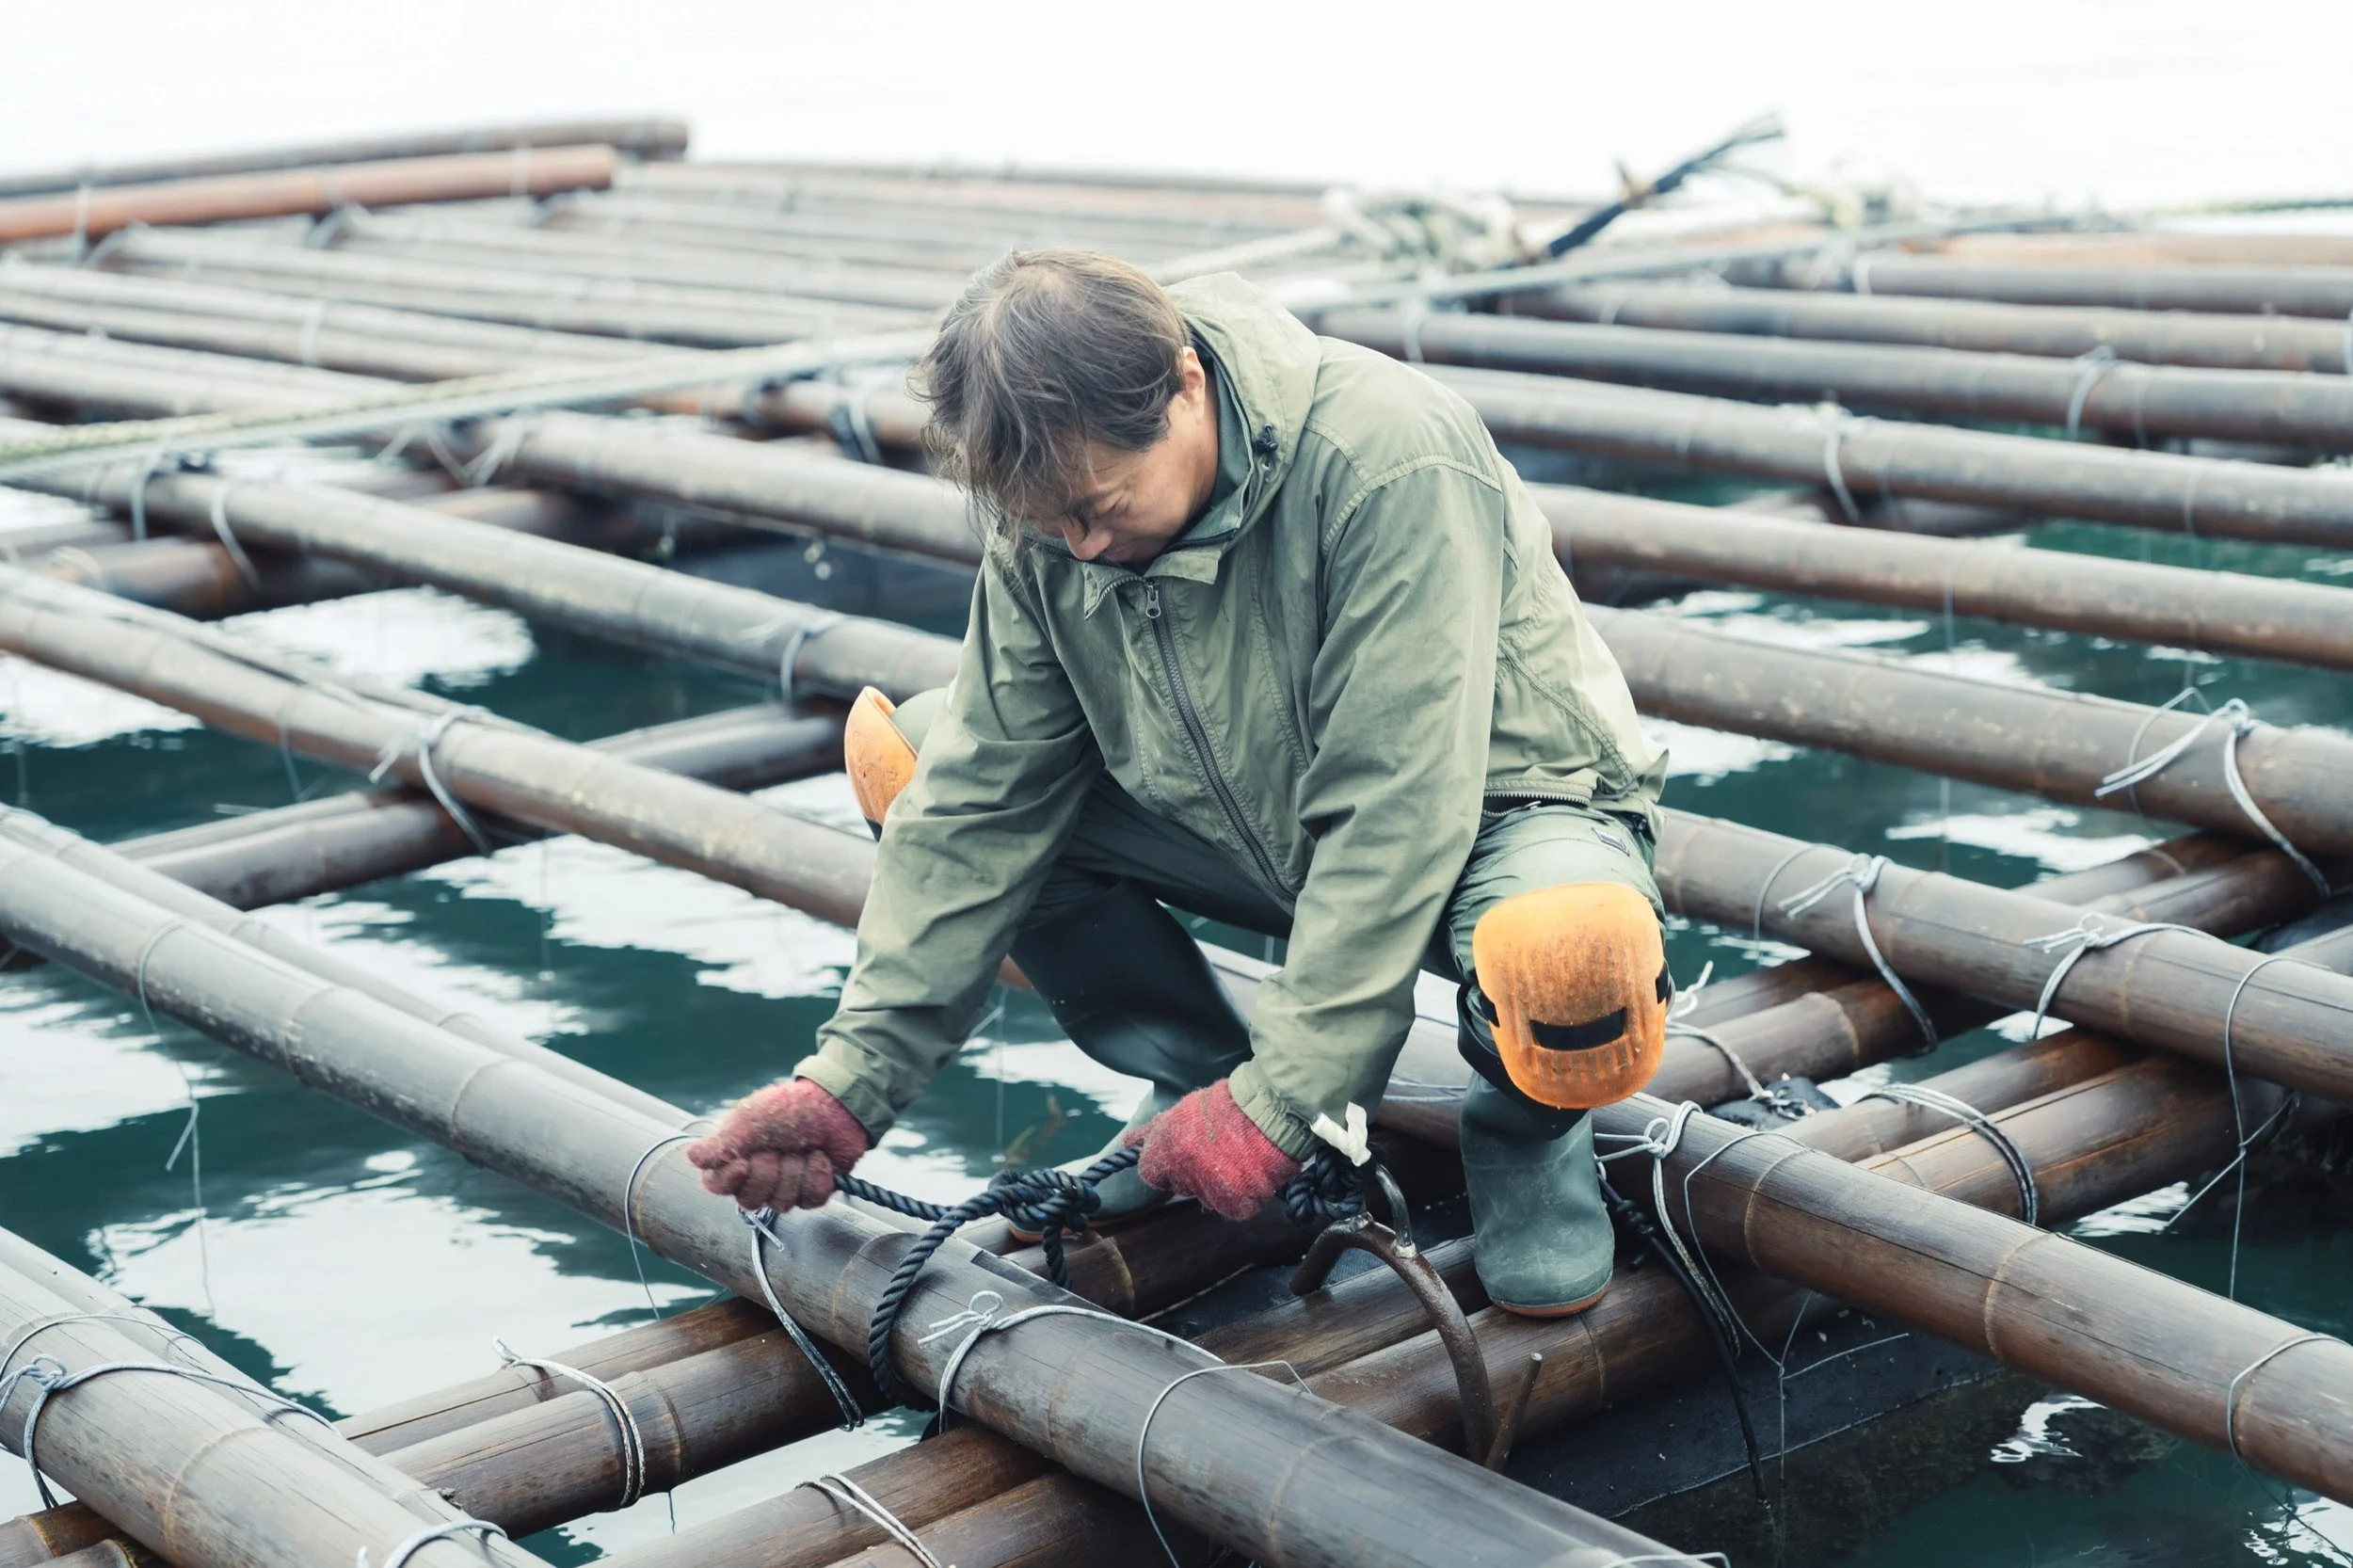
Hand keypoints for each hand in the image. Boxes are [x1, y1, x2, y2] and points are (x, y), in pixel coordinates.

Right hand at [687, 1078, 869, 1211]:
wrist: (834, 1104)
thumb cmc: (787, 1109)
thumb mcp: (750, 1120)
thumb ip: (722, 1143)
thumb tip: (692, 1157)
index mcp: (734, 1158)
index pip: (716, 1186)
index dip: (729, 1180)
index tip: (743, 1163)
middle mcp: (757, 1177)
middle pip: (750, 1201)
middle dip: (769, 1172)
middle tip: (779, 1147)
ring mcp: (785, 1187)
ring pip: (782, 1203)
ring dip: (795, 1171)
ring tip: (802, 1149)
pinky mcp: (812, 1192)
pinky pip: (810, 1200)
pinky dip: (817, 1175)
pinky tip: (819, 1158)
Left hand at [1126, 1080, 1300, 1221]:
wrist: (1270, 1111)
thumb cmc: (1229, 1105)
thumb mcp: (1184, 1111)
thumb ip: (1156, 1131)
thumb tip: (1130, 1142)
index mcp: (1167, 1147)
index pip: (1150, 1173)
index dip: (1166, 1164)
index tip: (1182, 1154)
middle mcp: (1184, 1171)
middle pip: (1180, 1185)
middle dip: (1192, 1173)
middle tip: (1215, 1152)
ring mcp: (1210, 1190)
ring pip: (1207, 1197)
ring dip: (1218, 1184)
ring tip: (1237, 1158)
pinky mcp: (1234, 1204)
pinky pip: (1233, 1208)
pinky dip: (1242, 1197)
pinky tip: (1250, 1174)